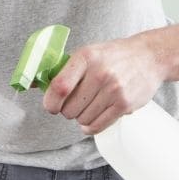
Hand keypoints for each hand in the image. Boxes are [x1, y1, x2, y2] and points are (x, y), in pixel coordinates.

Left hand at [40, 37, 165, 135]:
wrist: (149, 57)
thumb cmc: (112, 56)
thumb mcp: (87, 53)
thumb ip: (62, 69)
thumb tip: (29, 83)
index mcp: (85, 57)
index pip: (59, 86)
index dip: (50, 102)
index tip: (50, 106)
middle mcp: (100, 73)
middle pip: (69, 108)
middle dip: (67, 110)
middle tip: (74, 103)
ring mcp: (114, 90)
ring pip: (82, 119)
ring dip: (81, 117)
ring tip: (89, 105)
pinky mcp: (125, 104)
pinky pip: (97, 126)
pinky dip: (90, 126)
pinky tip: (92, 118)